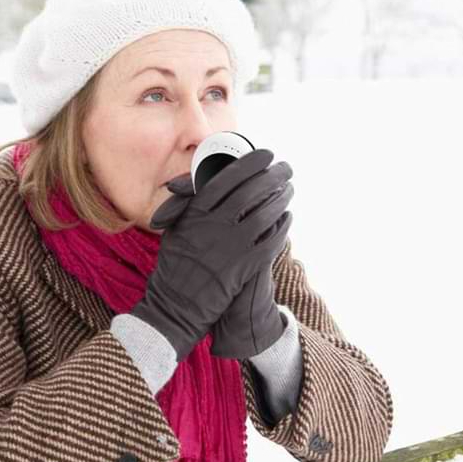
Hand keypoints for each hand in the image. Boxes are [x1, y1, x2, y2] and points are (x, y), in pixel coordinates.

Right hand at [155, 157, 293, 359]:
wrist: (176, 306)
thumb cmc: (173, 267)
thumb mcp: (175, 230)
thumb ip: (190, 206)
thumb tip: (205, 182)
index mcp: (194, 213)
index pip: (227, 178)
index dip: (250, 163)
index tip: (265, 155)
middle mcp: (213, 226)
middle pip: (250, 191)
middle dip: (272, 175)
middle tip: (286, 167)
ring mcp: (231, 247)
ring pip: (264, 214)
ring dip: (280, 198)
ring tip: (289, 189)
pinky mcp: (245, 267)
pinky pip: (270, 241)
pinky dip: (281, 227)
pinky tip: (287, 218)